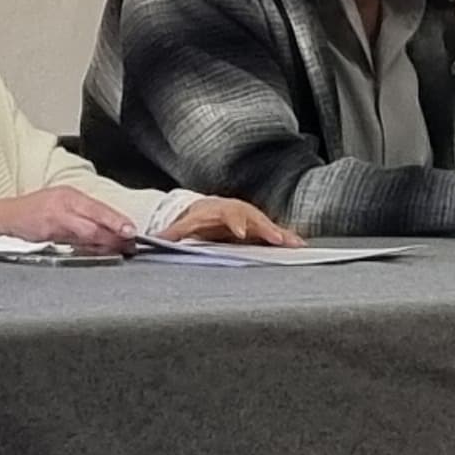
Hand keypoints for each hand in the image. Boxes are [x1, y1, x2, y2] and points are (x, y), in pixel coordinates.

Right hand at [0, 186, 142, 253]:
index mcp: (71, 195)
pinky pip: (71, 243)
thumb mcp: (62, 205)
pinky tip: (94, 252)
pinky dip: (85, 249)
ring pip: (86, 234)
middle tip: (129, 244)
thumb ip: (84, 216)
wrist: (5, 216)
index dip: (117, 220)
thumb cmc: (36, 212)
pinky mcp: (45, 232)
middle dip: (115, 235)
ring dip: (104, 244)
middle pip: (96, 222)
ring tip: (117, 250)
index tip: (132, 230)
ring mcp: (54, 218)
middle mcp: (64, 203)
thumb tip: (112, 230)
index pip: (100, 208)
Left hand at [155, 197, 298, 248]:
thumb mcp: (187, 224)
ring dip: (284, 235)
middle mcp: (242, 213)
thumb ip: (174, 232)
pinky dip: (289, 239)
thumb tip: (154, 239)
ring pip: (271, 226)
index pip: (231, 216)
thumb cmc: (202, 217)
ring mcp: (254, 221)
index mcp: (224, 210)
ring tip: (296, 245)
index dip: (236, 224)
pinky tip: (300, 246)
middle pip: (256, 219)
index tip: (241, 233)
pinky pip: (277, 234)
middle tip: (277, 240)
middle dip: (267, 229)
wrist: (215, 208)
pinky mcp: (263, 229)